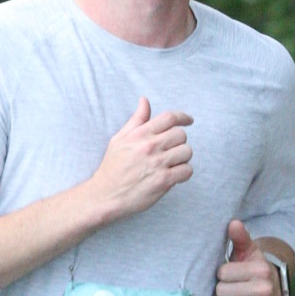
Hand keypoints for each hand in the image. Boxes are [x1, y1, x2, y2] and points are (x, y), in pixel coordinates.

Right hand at [88, 96, 193, 222]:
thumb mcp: (119, 139)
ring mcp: (158, 164)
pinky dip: (184, 172)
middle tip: (172, 150)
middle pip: (181, 135)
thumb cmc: (112, 167)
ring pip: (186, 152)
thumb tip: (144, 100)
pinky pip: (187, 170)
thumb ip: (136, 120)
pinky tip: (174, 175)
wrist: (105, 195)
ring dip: (183, 157)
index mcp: (140, 134)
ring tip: (172, 163)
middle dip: (180, 141)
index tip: (189, 121)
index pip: (170, 118)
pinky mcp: (163, 181)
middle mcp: (150, 146)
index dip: (183, 117)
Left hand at [215, 220, 280, 295]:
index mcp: (261, 269)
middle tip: (231, 285)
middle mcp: (266, 288)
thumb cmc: (252, 266)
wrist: (271, 287)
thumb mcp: (247, 249)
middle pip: (222, 291)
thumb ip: (239, 236)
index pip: (223, 273)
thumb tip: (233, 223)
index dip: (222, 273)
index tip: (229, 272)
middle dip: (222, 288)